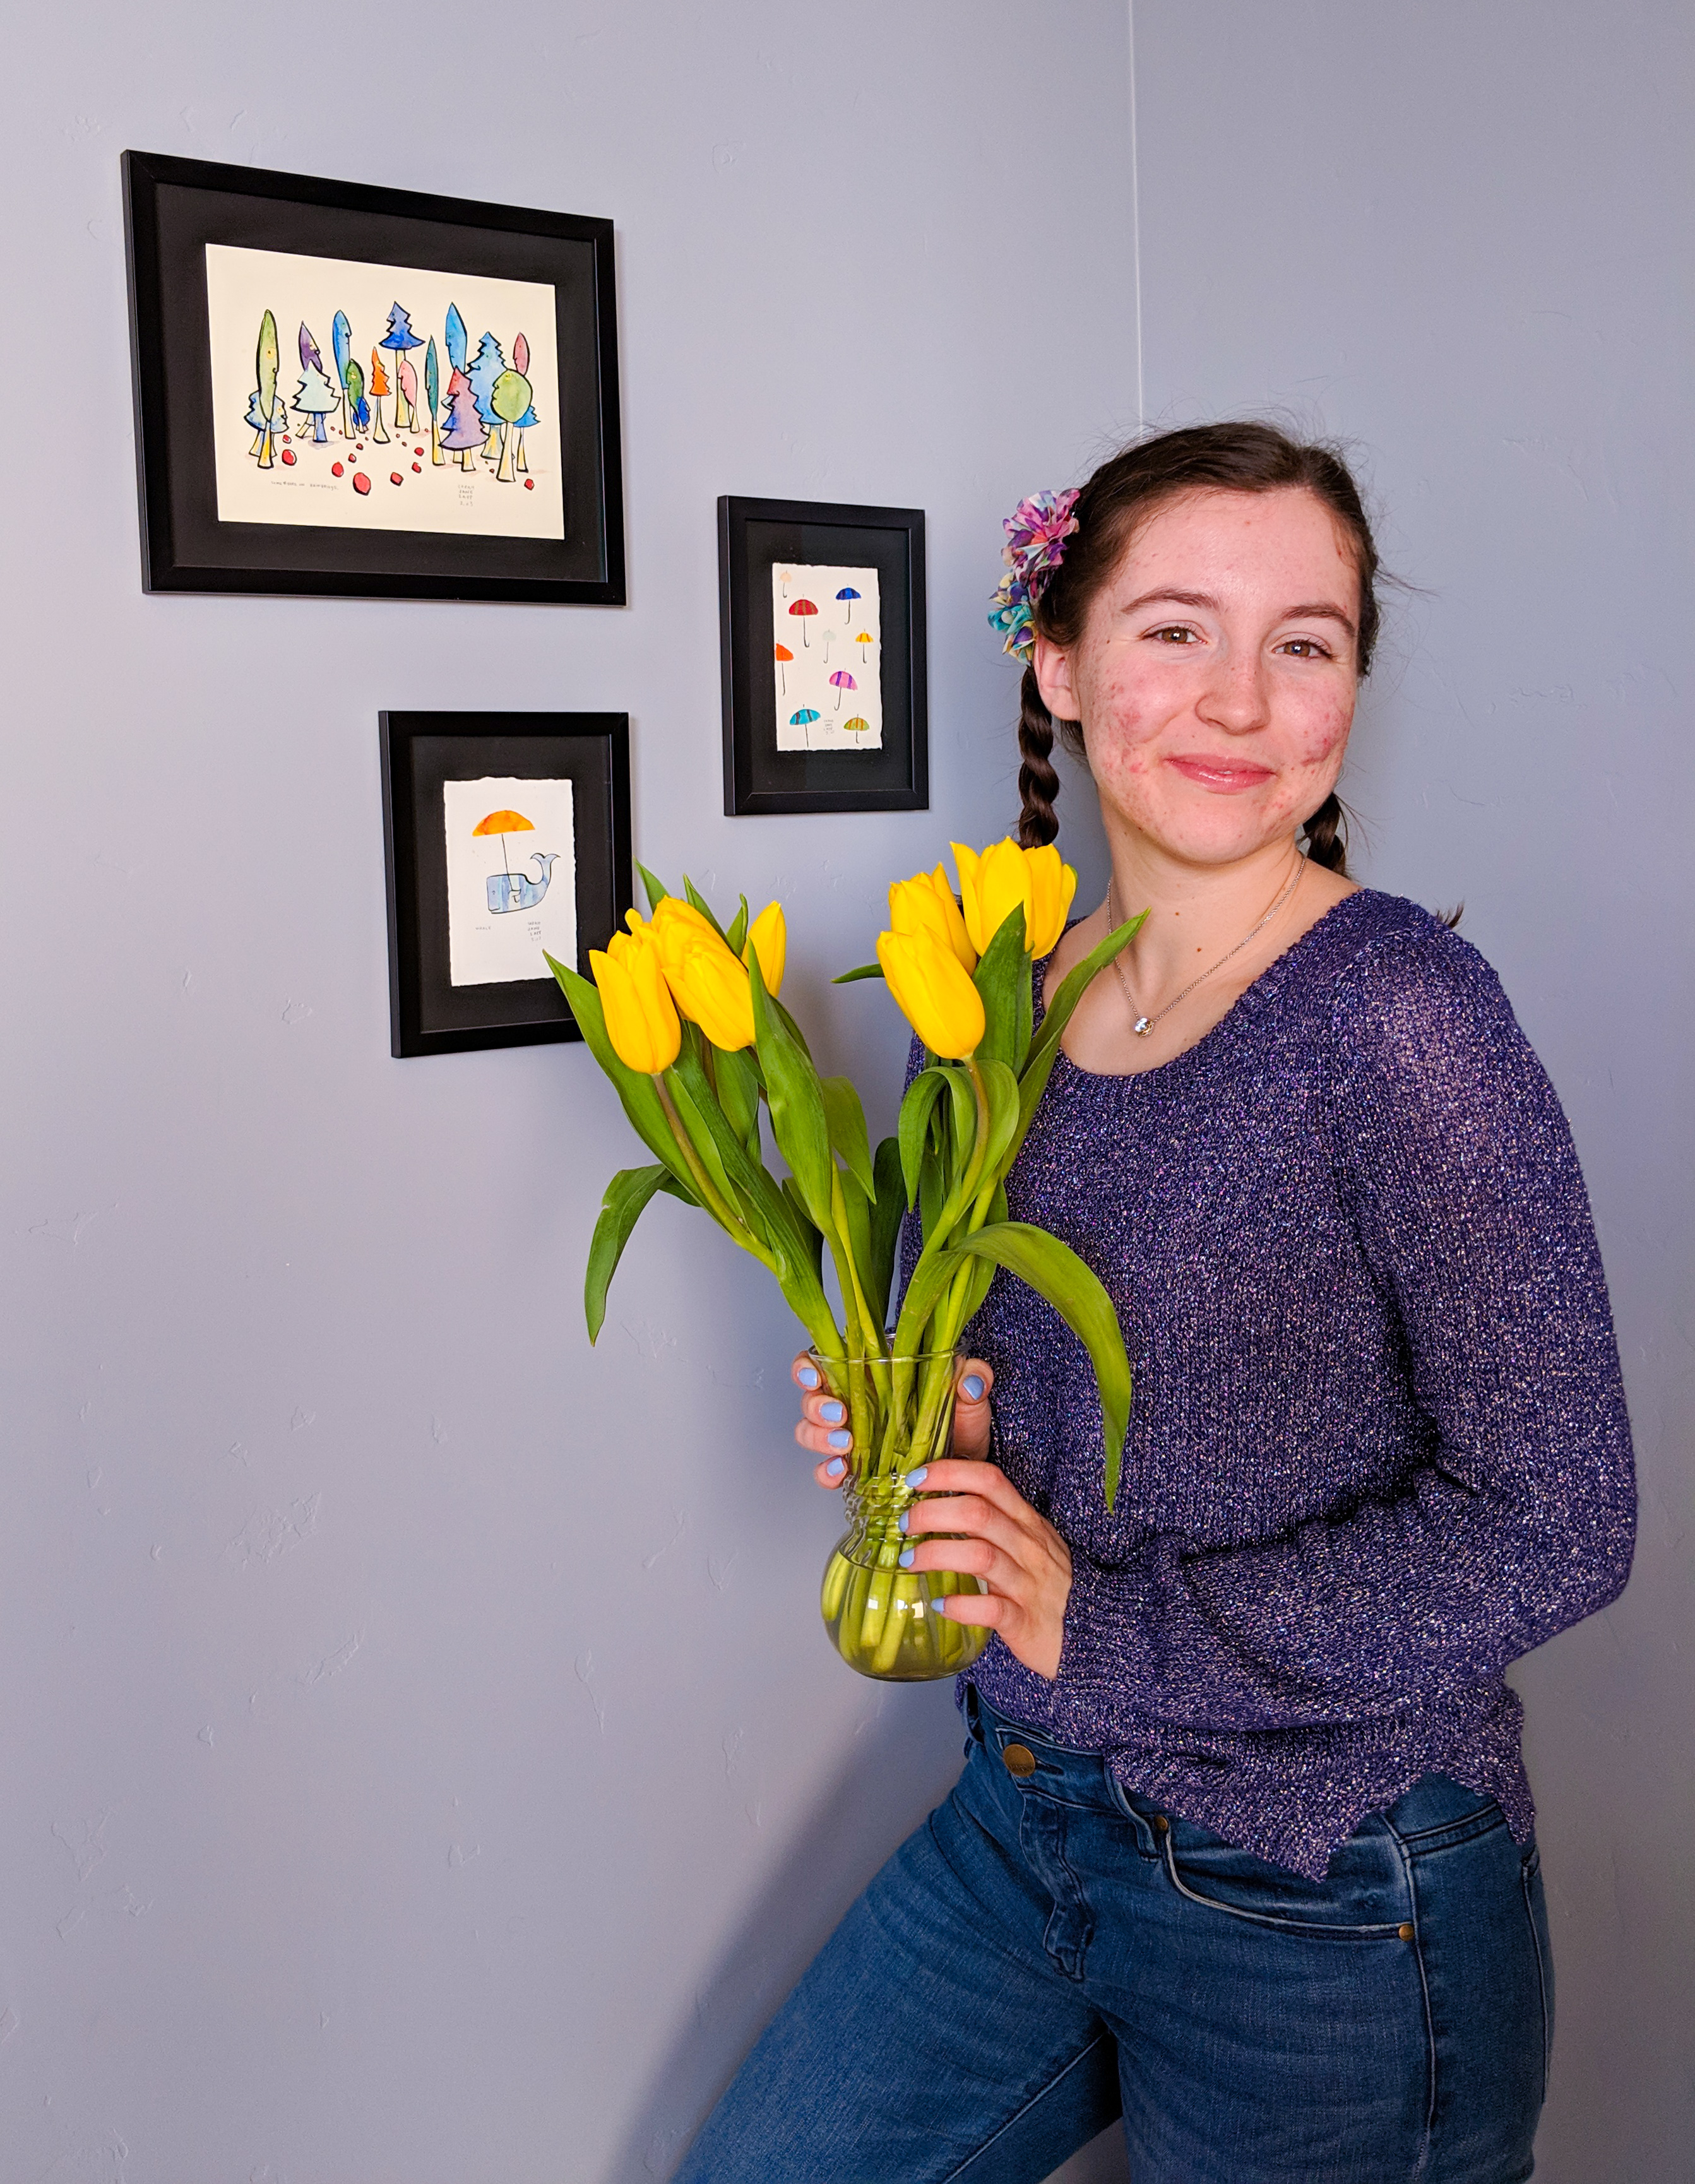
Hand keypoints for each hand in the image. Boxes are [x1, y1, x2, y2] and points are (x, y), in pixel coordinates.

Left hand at [790, 1354, 1072, 1680]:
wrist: (1098, 1633)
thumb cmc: (1051, 1585)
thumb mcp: (1030, 1543)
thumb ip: (993, 1523)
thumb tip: (936, 1506)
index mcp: (1027, 1522)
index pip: (989, 1480)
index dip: (949, 1473)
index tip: (915, 1478)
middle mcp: (1029, 1547)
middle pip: (978, 1514)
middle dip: (932, 1512)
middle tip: (904, 1523)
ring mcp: (1029, 1585)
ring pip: (980, 1557)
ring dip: (937, 1554)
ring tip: (910, 1559)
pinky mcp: (1026, 1623)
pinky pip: (992, 1610)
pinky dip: (962, 1606)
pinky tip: (941, 1604)